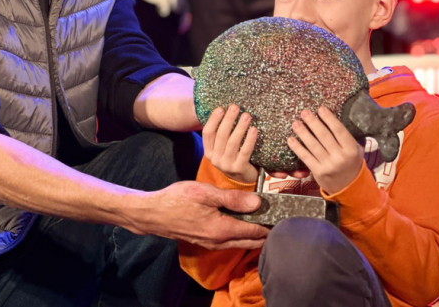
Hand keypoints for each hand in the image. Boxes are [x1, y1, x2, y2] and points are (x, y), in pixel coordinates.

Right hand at [130, 180, 268, 250]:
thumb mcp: (206, 193)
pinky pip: (232, 240)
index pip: (256, 231)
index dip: (272, 223)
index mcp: (223, 229)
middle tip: (281, 216)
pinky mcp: (207, 241)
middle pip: (253, 240)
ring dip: (256, 232)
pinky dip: (243, 232)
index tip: (285, 213)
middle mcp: (220, 242)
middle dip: (268, 230)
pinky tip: (244, 220)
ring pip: (242, 241)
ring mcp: (213, 244)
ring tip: (267, 216)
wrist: (153, 214)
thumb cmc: (177, 200)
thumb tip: (258, 201)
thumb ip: (233, 198)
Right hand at [202, 105, 258, 182]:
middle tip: (235, 107)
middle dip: (228, 120)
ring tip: (246, 115)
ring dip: (240, 127)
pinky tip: (254, 130)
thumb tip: (225, 110)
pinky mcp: (239, 168)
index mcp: (208, 152)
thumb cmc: (233, 156)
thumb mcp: (222, 148)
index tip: (220, 108)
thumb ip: (221, 134)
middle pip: (221, 136)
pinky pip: (245, 151)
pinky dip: (249, 140)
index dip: (213, 120)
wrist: (243, 177)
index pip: (207, 133)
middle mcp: (215, 159)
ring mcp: (227, 165)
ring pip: (232, 143)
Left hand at [287, 106, 364, 193]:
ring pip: (313, 145)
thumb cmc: (350, 163)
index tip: (320, 109)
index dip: (329, 118)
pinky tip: (291, 139)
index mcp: (351, 149)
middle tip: (304, 112)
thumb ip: (346, 137)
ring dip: (303, 133)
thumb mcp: (355, 150)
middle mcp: (340, 157)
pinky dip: (297, 148)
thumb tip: (332, 118)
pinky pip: (306, 157)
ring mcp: (328, 165)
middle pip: (324, 136)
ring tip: (295, 123)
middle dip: (313, 122)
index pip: (339, 130)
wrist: (349, 187)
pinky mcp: (318, 172)